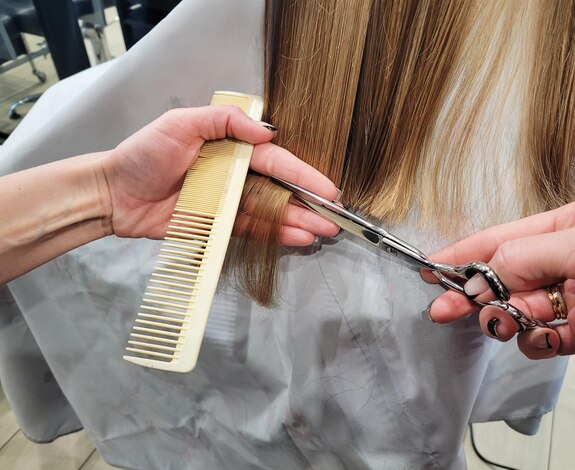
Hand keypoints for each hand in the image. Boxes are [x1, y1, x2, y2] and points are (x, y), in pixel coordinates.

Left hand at [99, 105, 338, 243]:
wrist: (115, 193)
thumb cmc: (145, 155)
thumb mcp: (182, 124)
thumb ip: (223, 121)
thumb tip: (267, 132)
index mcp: (231, 148)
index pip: (275, 160)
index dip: (303, 174)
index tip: (328, 189)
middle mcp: (236, 175)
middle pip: (280, 189)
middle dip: (309, 203)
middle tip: (335, 218)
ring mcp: (228, 202)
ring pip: (271, 212)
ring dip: (297, 222)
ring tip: (323, 233)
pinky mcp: (219, 226)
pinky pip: (251, 230)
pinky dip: (273, 236)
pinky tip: (295, 239)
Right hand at [428, 193, 574, 363]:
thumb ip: (526, 257)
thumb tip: (479, 280)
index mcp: (569, 226)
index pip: (504, 239)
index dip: (464, 253)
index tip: (431, 267)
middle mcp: (567, 261)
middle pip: (504, 278)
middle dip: (471, 294)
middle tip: (443, 309)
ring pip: (519, 311)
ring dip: (503, 319)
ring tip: (501, 324)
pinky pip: (544, 340)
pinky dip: (535, 344)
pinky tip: (544, 340)